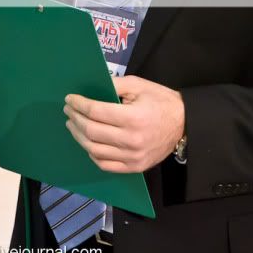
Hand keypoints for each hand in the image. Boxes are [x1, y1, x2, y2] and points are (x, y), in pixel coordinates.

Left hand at [65, 75, 184, 173]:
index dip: (80, 104)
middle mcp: (131, 140)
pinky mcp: (134, 168)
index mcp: (133, 117)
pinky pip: (105, 164)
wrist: (184, 123)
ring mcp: (132, 157)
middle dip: (75, 119)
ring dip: (79, 136)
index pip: (96, 111)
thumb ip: (114, 84)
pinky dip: (92, 153)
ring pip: (94, 150)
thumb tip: (91, 88)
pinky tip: (87, 143)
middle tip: (68, 110)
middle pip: (91, 131)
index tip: (70, 99)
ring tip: (73, 125)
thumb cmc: (161, 100)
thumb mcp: (139, 85)